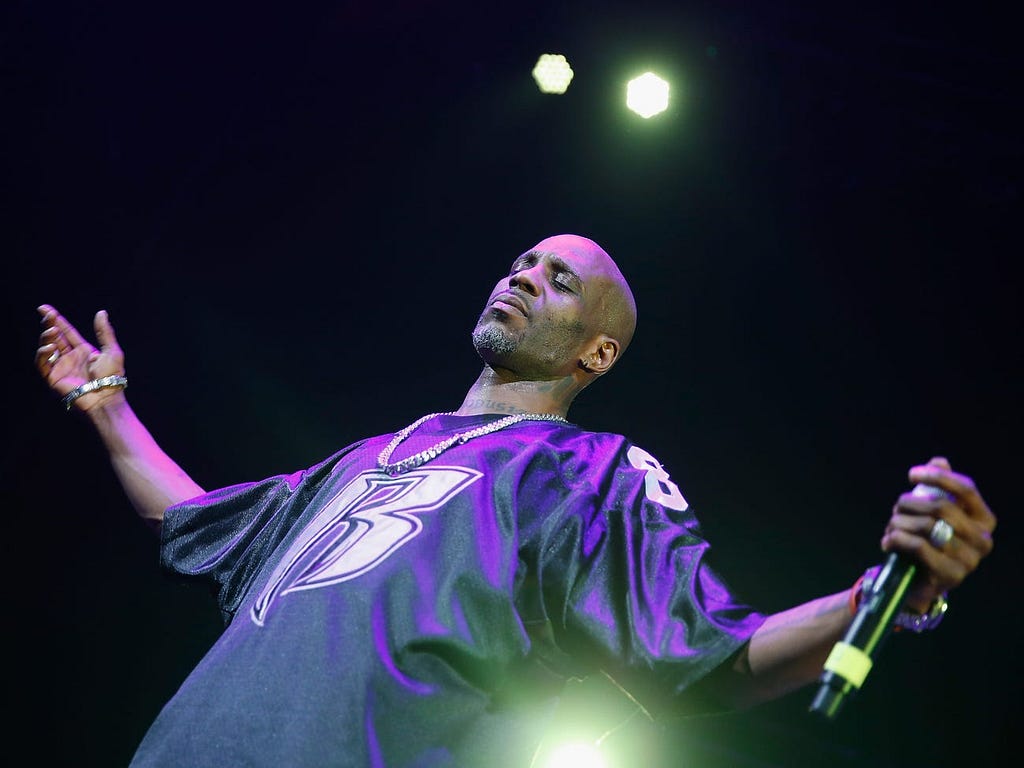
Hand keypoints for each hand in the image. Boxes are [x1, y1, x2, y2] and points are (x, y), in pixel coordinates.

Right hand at [36, 304, 125, 411]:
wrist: (106, 397)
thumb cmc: (112, 377)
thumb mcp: (111, 351)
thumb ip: (105, 332)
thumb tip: (101, 312)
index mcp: (83, 351)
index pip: (67, 332)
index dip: (57, 320)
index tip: (45, 308)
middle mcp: (70, 358)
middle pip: (55, 338)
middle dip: (49, 325)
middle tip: (46, 314)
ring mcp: (61, 367)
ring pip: (46, 348)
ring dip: (46, 338)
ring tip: (52, 331)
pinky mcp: (53, 378)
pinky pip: (43, 364)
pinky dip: (43, 354)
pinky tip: (50, 347)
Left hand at [882, 457, 995, 611]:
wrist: (921, 582)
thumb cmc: (929, 540)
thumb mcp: (935, 513)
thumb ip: (940, 487)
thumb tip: (940, 461)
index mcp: (985, 520)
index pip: (966, 489)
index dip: (938, 477)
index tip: (912, 474)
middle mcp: (983, 540)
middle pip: (941, 507)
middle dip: (910, 503)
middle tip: (896, 508)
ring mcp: (969, 560)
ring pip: (926, 526)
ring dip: (899, 522)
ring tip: (891, 526)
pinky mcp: (950, 575)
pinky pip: (918, 546)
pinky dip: (896, 539)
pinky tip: (887, 541)